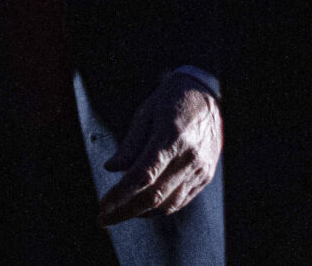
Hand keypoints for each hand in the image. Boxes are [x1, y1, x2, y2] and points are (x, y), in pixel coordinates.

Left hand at [97, 71, 221, 225]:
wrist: (208, 93)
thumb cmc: (173, 99)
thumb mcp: (146, 112)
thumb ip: (130, 144)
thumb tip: (111, 168)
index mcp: (171, 136)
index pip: (142, 176)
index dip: (120, 195)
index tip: (103, 207)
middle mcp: (188, 156)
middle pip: (154, 196)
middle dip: (126, 212)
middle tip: (105, 219)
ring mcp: (200, 168)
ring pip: (168, 204)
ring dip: (142, 213)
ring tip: (121, 213)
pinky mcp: (206, 175)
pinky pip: (181, 200)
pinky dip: (161, 208)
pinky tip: (145, 207)